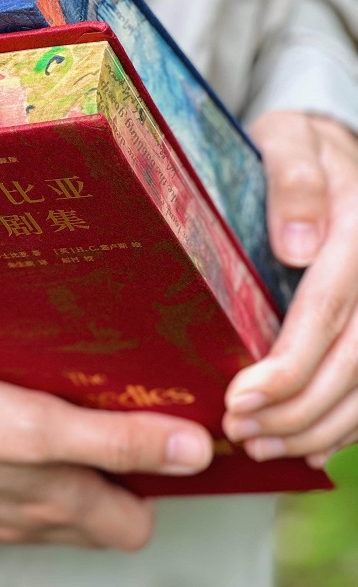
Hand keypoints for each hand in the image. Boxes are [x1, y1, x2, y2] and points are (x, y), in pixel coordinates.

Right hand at [0, 364, 212, 551]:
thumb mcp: (41, 425)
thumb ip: (118, 440)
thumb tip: (195, 450)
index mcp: (61, 501)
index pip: (134, 523)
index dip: (148, 487)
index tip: (144, 440)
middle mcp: (31, 521)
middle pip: (93, 522)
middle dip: (110, 486)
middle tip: (101, 429)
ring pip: (47, 514)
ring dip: (62, 482)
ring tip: (53, 431)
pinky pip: (1, 506)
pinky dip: (12, 483)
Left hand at [223, 111, 357, 467]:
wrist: (335, 150)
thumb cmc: (297, 145)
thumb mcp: (288, 140)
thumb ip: (293, 180)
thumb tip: (296, 245)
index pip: (327, 312)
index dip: (288, 365)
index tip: (241, 399)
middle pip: (352, 359)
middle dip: (296, 408)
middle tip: (240, 431)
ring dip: (319, 426)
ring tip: (262, 446)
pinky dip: (348, 421)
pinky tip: (311, 445)